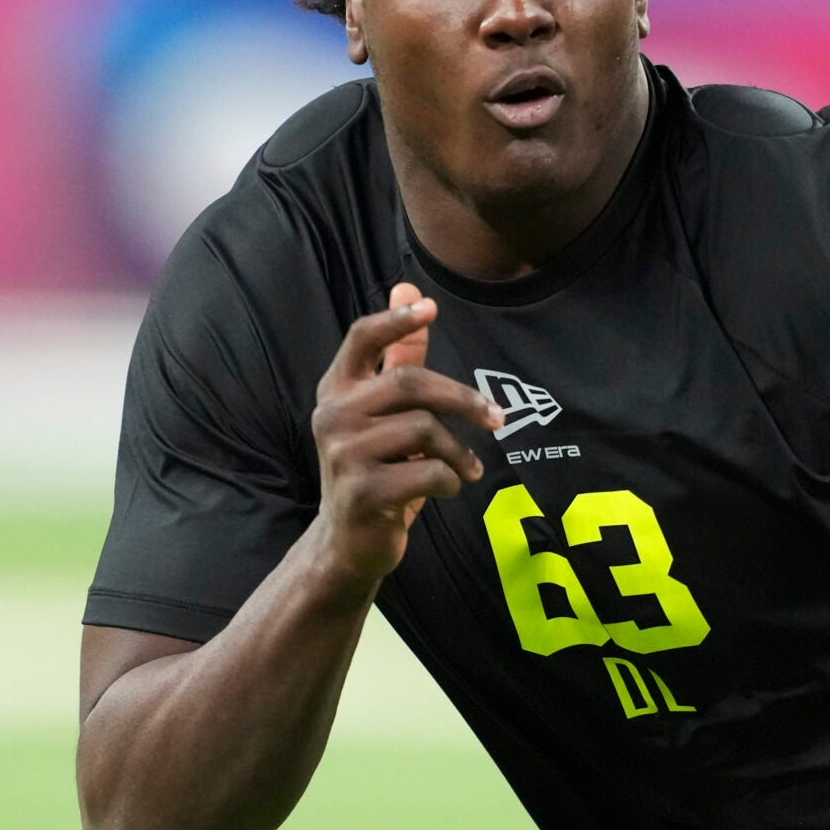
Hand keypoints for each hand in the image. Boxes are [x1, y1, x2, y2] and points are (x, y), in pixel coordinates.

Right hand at [309, 281, 500, 584]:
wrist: (349, 541)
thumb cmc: (377, 469)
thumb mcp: (385, 414)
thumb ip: (398, 356)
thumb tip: (409, 287)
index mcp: (337, 391)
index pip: (361, 339)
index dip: (395, 320)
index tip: (430, 307)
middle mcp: (332, 417)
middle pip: (410, 383)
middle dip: (463, 399)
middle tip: (497, 418)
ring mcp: (343, 455)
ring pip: (425, 429)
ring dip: (459, 452)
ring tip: (467, 468)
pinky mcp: (362, 493)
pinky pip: (429, 472)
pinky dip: (452, 480)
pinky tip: (449, 489)